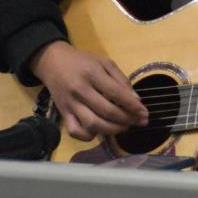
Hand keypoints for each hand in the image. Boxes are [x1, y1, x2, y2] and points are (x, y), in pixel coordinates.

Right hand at [29, 40, 147, 140]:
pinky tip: (101, 131)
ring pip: (92, 124)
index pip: (116, 93)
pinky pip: (75, 132)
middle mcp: (80, 90)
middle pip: (106, 111)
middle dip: (127, 119)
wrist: (52, 62)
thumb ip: (121, 80)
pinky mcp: (62, 114)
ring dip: (112, 130)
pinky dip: (90, 136)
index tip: (144, 112)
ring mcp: (70, 104)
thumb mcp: (104, 62)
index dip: (132, 105)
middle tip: (138, 121)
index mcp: (92, 73)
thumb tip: (136, 100)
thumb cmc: (83, 61)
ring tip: (124, 127)